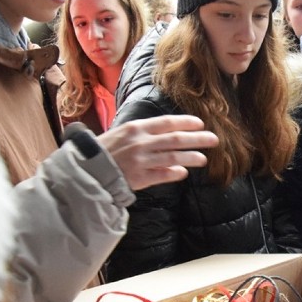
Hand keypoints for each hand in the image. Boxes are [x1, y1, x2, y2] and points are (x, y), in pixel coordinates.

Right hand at [97, 115, 217, 190]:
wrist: (88, 169)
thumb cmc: (105, 150)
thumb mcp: (122, 133)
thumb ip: (144, 132)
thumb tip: (167, 133)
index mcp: (136, 128)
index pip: (166, 123)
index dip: (185, 123)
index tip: (200, 124)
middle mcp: (140, 143)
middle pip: (175, 139)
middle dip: (197, 139)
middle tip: (214, 140)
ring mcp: (140, 161)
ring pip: (172, 157)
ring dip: (190, 157)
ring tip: (204, 158)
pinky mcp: (138, 178)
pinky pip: (161, 175)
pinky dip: (174, 173)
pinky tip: (184, 172)